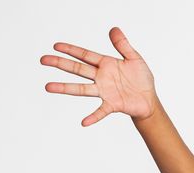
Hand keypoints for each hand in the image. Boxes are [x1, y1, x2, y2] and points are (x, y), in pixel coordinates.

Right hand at [42, 27, 156, 125]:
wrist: (149, 100)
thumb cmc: (141, 79)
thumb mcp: (135, 58)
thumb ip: (123, 45)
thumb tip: (114, 29)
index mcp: (106, 64)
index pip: (85, 55)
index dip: (71, 50)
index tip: (55, 46)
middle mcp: (101, 78)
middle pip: (77, 69)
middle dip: (60, 64)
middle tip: (43, 60)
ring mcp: (105, 92)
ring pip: (82, 89)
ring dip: (65, 88)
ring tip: (49, 87)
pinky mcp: (112, 105)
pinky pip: (101, 112)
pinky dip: (93, 117)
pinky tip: (84, 122)